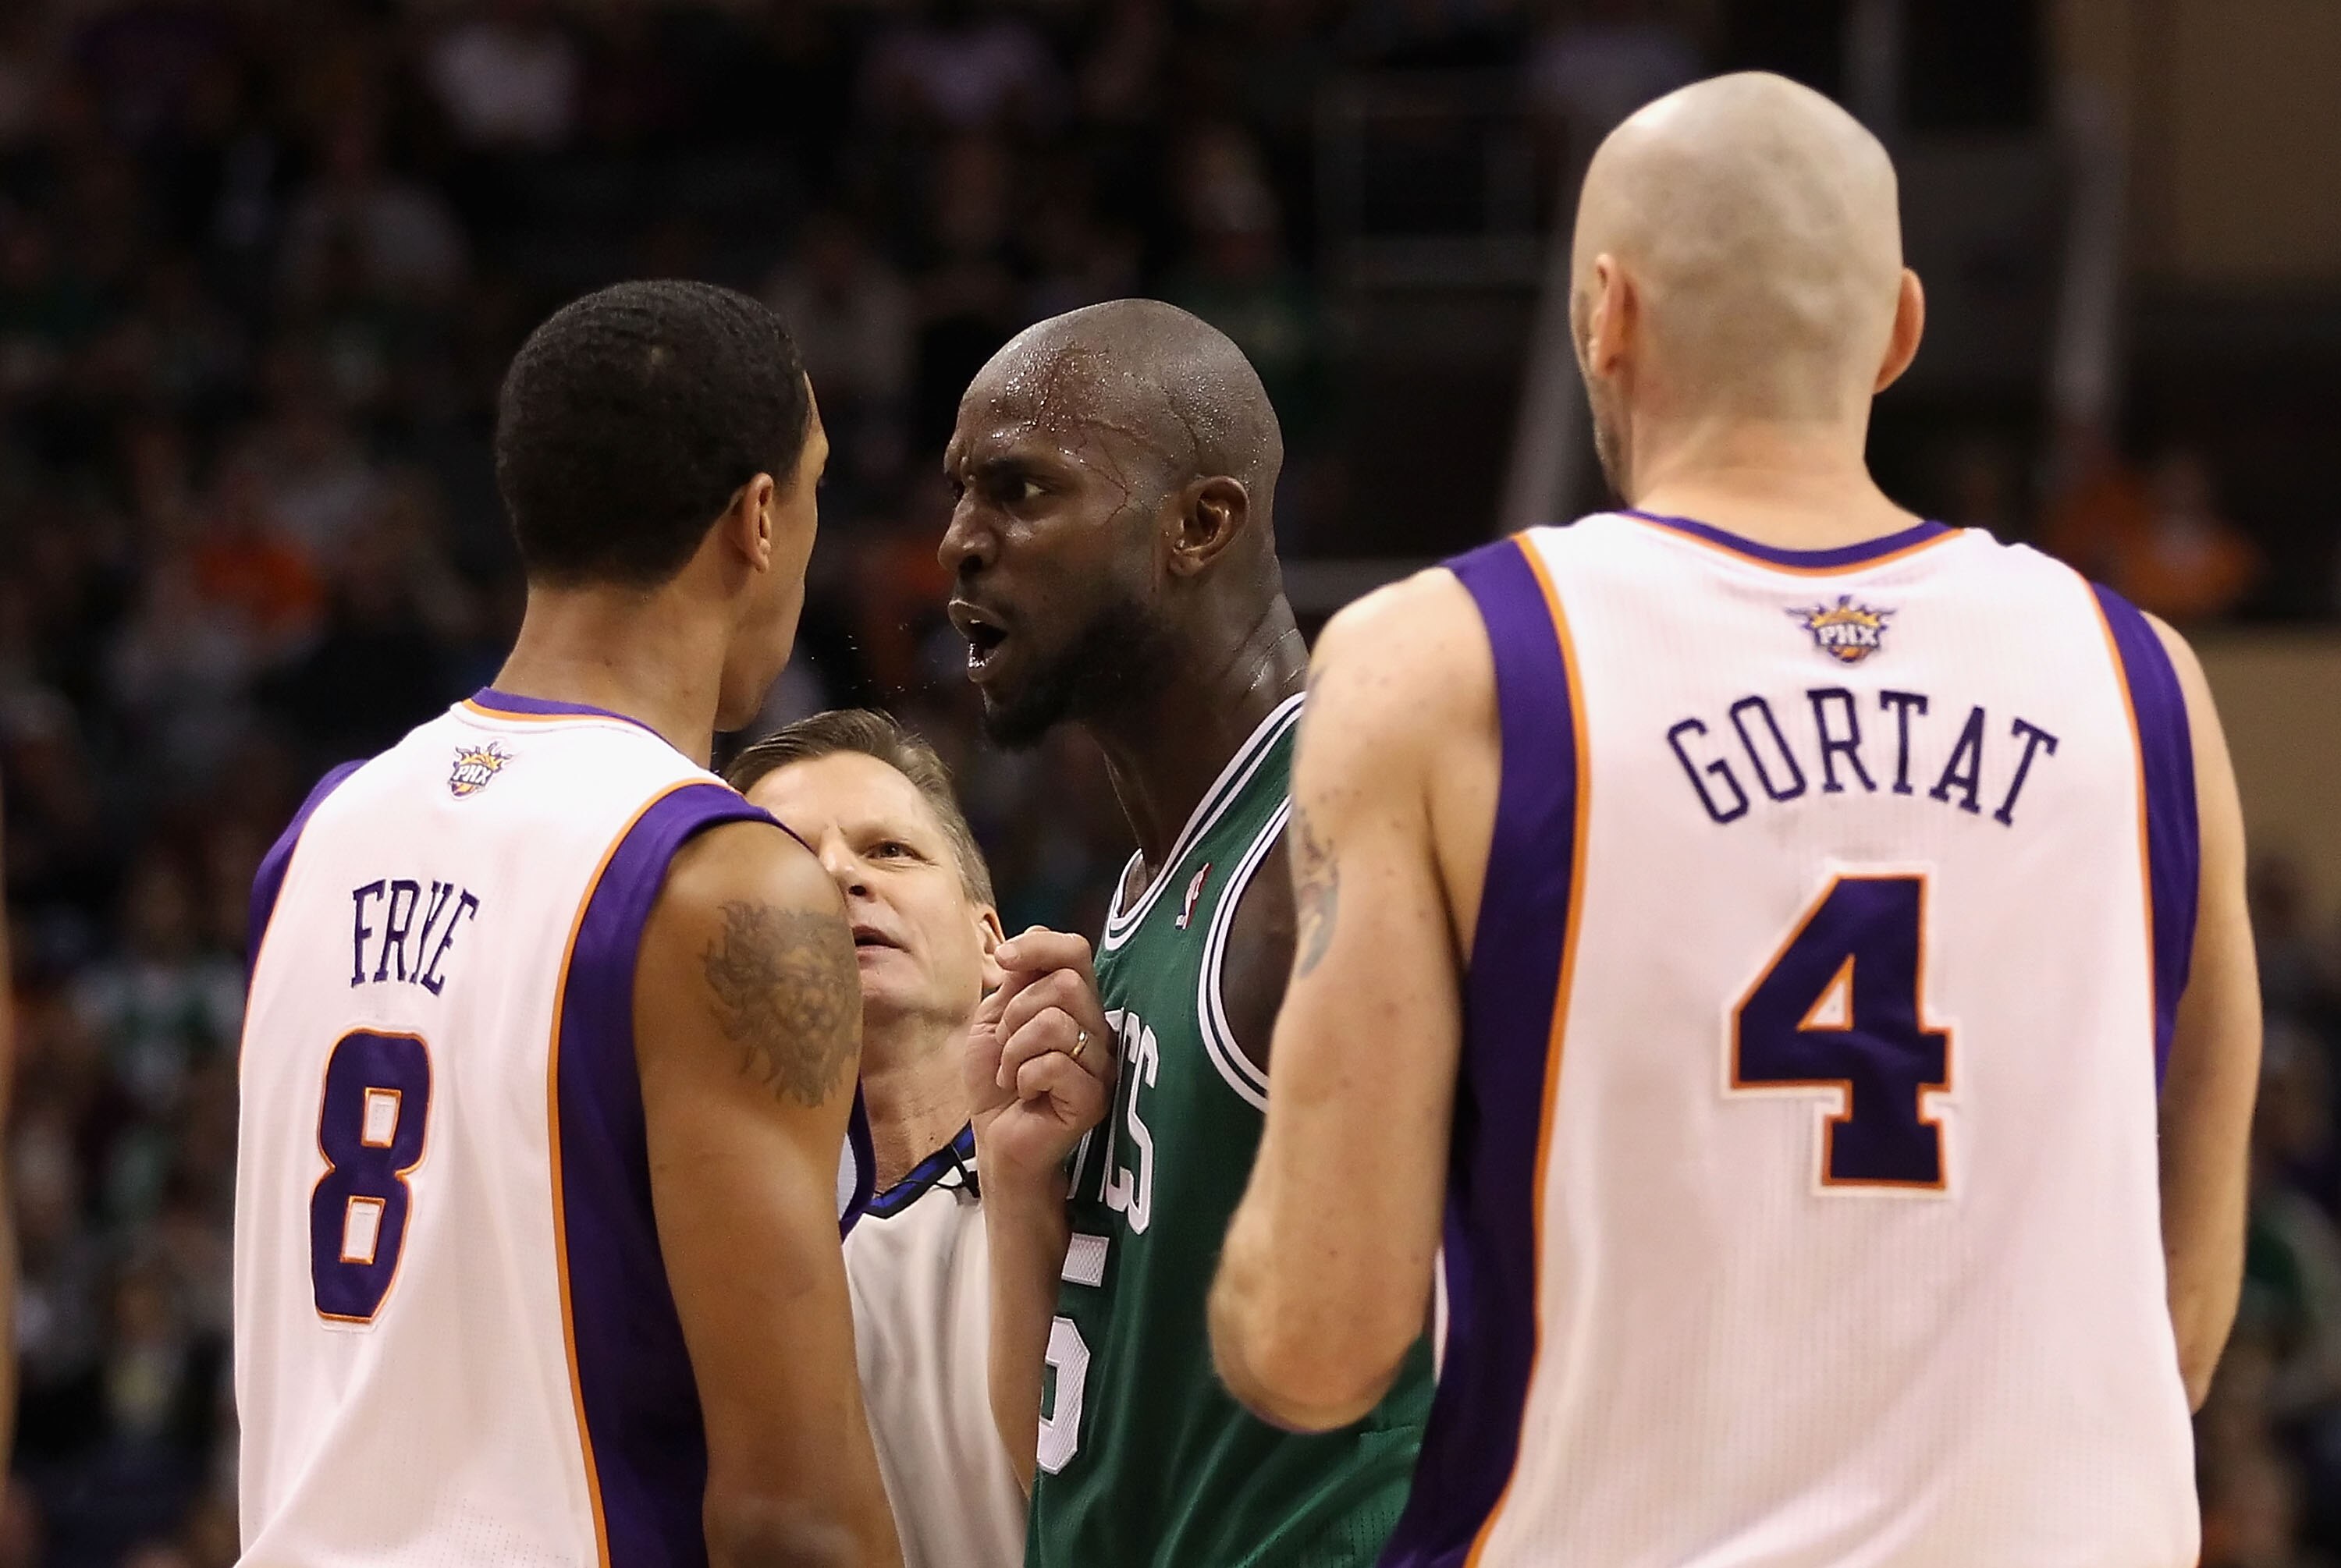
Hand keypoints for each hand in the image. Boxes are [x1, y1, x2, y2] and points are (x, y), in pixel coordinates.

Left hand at [965, 927, 1115, 1191]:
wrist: (996, 1140)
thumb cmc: (998, 1081)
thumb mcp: (995, 1020)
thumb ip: (1015, 983)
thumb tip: (1025, 942)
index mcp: (1076, 1005)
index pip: (1075, 952)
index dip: (1039, 946)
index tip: (1004, 959)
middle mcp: (1097, 1029)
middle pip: (1065, 983)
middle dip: (1016, 1012)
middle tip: (1005, 1047)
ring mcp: (1100, 1064)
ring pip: (1056, 1022)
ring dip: (1015, 1049)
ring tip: (1012, 1075)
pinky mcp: (1094, 1097)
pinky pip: (1054, 1064)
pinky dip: (1023, 1077)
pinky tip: (1026, 1094)